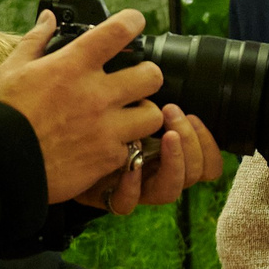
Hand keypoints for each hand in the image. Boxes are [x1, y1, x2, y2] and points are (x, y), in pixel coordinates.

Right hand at [0, 8, 171, 204]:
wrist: (1, 163)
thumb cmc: (6, 114)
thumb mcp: (13, 69)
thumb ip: (35, 40)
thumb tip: (48, 17)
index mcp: (74, 65)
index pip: (119, 32)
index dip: (133, 21)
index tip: (134, 23)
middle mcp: (97, 93)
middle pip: (152, 75)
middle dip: (148, 75)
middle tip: (135, 81)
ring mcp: (106, 127)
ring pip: (153, 114)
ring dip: (144, 113)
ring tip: (130, 115)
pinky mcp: (108, 157)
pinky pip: (134, 147)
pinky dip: (126, 146)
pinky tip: (112, 143)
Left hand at [71, 103, 223, 213]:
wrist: (60, 149)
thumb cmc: (93, 122)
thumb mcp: (125, 103)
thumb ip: (145, 94)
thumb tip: (157, 64)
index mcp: (170, 155)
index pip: (208, 162)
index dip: (208, 143)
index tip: (193, 114)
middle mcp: (159, 174)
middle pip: (196, 173)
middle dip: (191, 141)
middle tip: (172, 112)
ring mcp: (137, 189)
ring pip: (171, 191)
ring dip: (174, 162)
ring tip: (164, 136)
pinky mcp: (109, 198)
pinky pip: (128, 203)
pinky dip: (132, 185)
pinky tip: (127, 166)